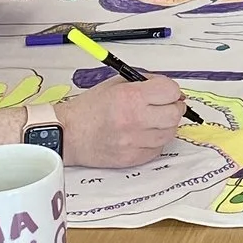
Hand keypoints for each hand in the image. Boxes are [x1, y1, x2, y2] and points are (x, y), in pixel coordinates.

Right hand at [60, 74, 186, 167]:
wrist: (68, 134)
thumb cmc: (90, 108)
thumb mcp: (116, 84)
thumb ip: (145, 83)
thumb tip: (171, 89)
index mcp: (131, 97)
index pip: (170, 91)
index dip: (171, 90)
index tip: (167, 92)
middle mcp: (134, 120)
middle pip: (175, 114)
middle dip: (173, 107)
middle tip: (165, 106)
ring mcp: (134, 142)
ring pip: (169, 133)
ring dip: (165, 125)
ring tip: (151, 120)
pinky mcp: (132, 159)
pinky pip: (157, 149)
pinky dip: (155, 141)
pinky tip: (143, 134)